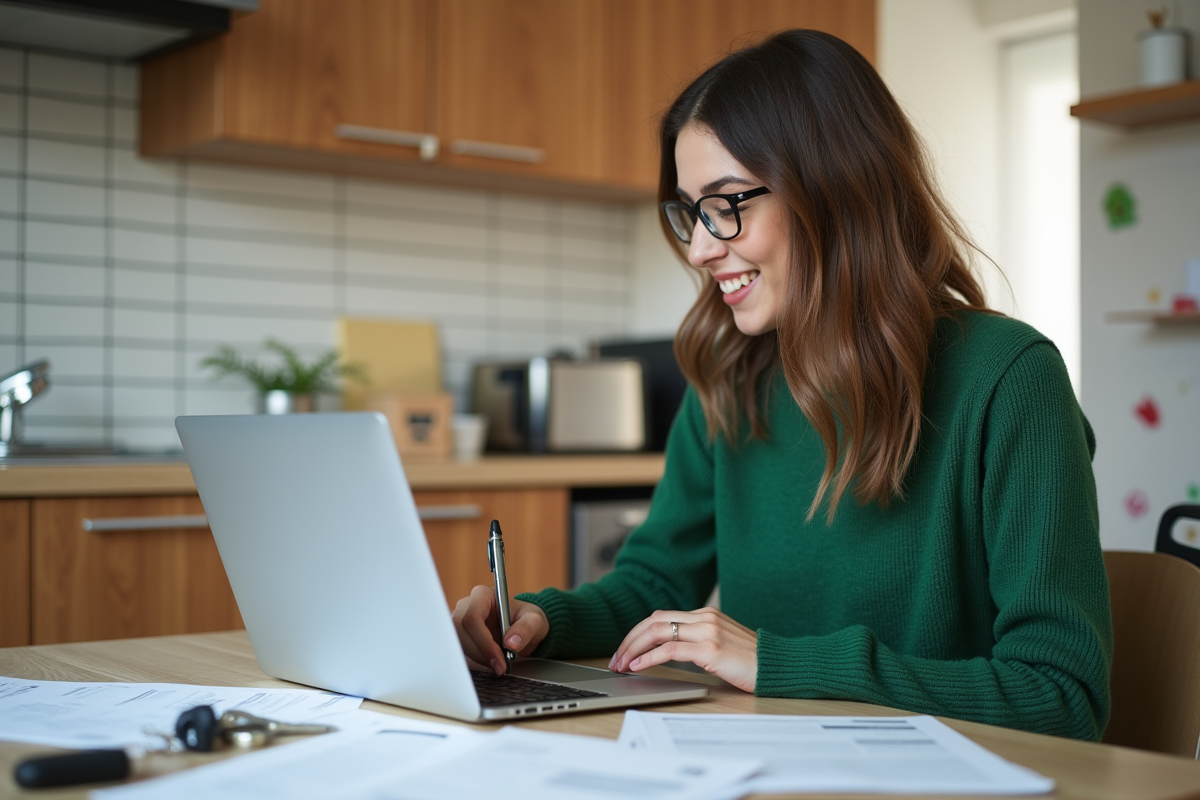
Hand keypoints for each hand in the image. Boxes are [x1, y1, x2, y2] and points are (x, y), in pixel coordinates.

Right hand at [451, 585, 549, 675]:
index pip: (472, 618)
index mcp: (483, 595)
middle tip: (500, 667)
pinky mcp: (461, 637)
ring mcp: (461, 622)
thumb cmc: (526, 617)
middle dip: (480, 654)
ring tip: (499, 666)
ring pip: (459, 644)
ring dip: (478, 660)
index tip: (499, 659)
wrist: (524, 626)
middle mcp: (467, 606)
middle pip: (461, 632)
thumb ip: (525, 629)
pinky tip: (491, 665)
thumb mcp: (534, 620)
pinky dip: (476, 663)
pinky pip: (461, 653)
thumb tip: (511, 643)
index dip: (483, 641)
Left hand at [609, 607, 757, 692]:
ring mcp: (708, 631)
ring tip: (621, 664)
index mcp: (706, 614)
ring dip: (633, 649)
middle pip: (653, 620)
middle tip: (616, 658)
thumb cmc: (752, 662)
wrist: (779, 666)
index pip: (661, 616)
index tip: (625, 649)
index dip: (638, 633)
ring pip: (657, 631)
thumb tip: (666, 652)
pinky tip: (638, 667)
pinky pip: (670, 650)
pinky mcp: (711, 649)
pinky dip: (649, 657)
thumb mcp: (722, 645)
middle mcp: (705, 618)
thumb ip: (698, 642)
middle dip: (629, 639)